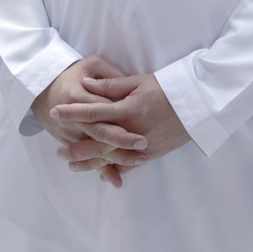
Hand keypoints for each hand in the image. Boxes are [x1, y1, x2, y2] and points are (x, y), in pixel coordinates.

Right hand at [33, 56, 143, 187]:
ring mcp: (71, 134)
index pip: (101, 108)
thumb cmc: (71, 74)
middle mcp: (73, 119)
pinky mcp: (71, 143)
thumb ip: (109, 74)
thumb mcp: (90, 65)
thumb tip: (129, 83)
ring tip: (139, 161)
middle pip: (99, 132)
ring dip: (116, 158)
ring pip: (95, 150)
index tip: (140, 119)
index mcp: (77, 96)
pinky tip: (117, 180)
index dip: (119, 115)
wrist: (43, 90)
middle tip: (144, 145)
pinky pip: (88, 159)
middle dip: (122, 141)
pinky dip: (102, 170)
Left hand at [50, 72, 190, 179]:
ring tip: (73, 164)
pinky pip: (127, 165)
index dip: (72, 112)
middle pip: (97, 141)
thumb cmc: (167, 88)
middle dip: (76, 147)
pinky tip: (100, 171)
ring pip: (110, 158)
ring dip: (90, 162)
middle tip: (59, 151)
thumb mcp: (139, 81)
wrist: (196, 105)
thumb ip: (112, 84)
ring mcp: (140, 146)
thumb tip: (88, 83)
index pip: (93, 111)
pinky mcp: (149, 154)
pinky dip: (112, 168)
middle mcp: (131, 130)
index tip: (56, 112)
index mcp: (126, 109)